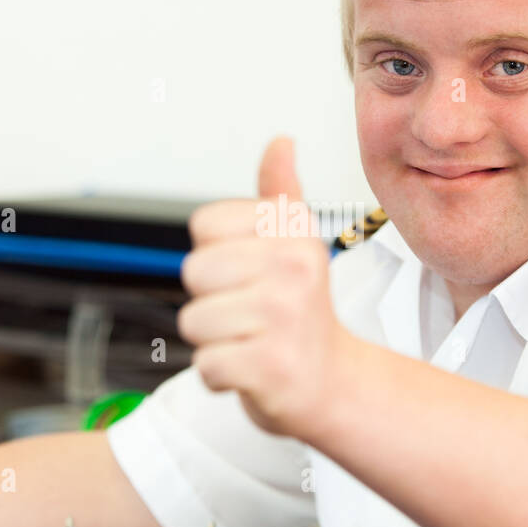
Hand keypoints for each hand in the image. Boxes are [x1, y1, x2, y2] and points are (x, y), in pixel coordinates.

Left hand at [177, 136, 354, 437]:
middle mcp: (292, 270)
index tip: (251, 274)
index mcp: (293, 236)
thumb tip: (280, 142)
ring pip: (193, 321)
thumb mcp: (297, 246)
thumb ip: (280, 195)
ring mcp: (283, 319)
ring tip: (251, 340)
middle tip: (251, 314)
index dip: (216, 254)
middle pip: (193, 273)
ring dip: (214, 341)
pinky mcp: (270, 366)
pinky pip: (206, 365)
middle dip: (211, 301)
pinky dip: (221, 375)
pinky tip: (252, 369)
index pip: (204, 225)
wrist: (334, 384)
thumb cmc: (304, 314)